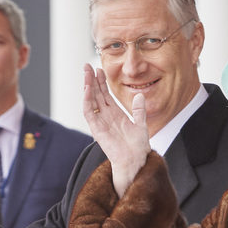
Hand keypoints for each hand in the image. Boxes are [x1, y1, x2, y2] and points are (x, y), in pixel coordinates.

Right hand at [81, 63, 149, 197]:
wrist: (135, 161)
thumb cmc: (138, 147)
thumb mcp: (141, 124)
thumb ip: (139, 110)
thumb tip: (139, 95)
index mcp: (115, 114)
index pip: (105, 94)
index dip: (101, 82)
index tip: (100, 69)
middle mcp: (106, 117)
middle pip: (96, 94)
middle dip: (91, 80)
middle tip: (87, 65)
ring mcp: (100, 122)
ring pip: (90, 101)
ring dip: (87, 86)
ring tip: (86, 73)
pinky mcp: (96, 129)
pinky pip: (89, 113)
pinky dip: (87, 101)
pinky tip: (87, 89)